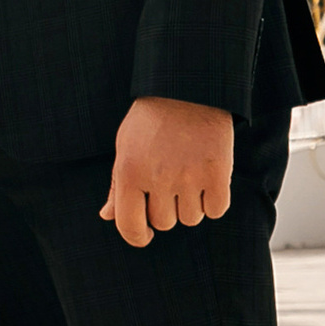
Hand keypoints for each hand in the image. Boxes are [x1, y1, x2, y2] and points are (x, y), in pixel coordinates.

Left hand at [100, 96, 232, 247]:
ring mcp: (188, 176)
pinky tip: (207, 178)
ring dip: (191, 204)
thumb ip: (117, 185)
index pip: (129, 227)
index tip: (146, 234)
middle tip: (170, 180)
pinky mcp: (217, 173)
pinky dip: (214, 201)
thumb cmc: (151, 120)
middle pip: (165, 223)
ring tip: (188, 173)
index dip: (138, 236)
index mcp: (129, 172)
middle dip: (167, 208)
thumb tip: (107, 217)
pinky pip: (216, 210)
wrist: (187, 88)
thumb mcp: (125, 146)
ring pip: (191, 218)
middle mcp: (157, 178)